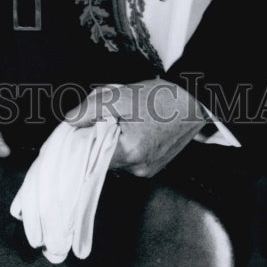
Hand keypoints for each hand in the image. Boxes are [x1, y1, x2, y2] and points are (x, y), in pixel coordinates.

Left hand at [64, 79, 205, 177]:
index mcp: (129, 153)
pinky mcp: (153, 165)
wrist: (196, 100)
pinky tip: (135, 122)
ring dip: (112, 135)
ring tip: (125, 114)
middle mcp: (138, 169)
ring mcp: (147, 170)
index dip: (81, 136)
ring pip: (115, 153)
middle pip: (101, 153)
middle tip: (109, 109)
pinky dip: (126, 139)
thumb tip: (70, 121)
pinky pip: (129, 154)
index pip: (90, 154)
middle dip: (99, 131)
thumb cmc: (162, 98)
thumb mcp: (121, 96)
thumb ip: (91, 108)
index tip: (81, 122)